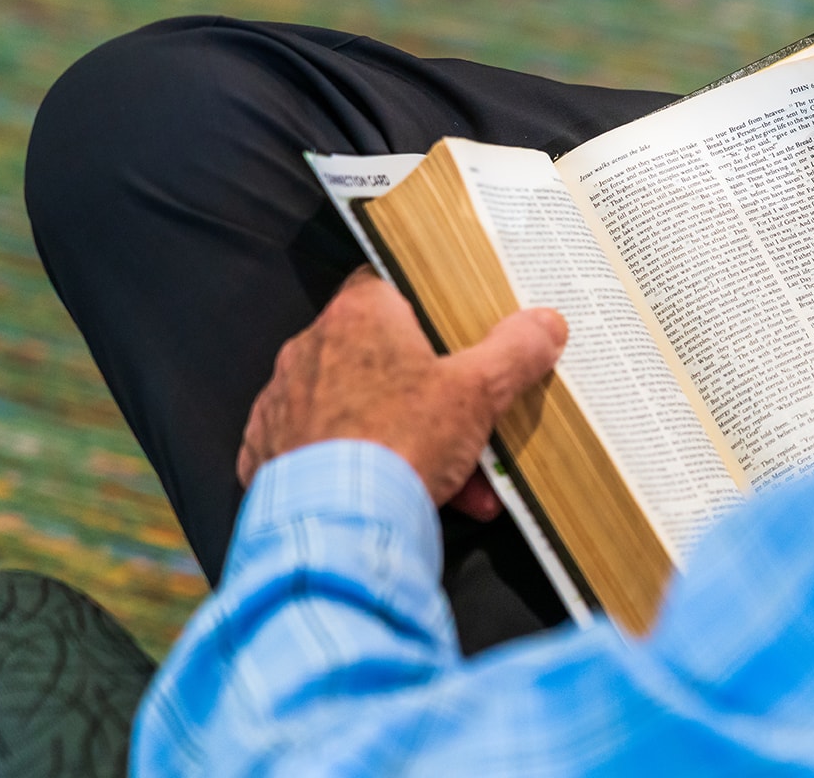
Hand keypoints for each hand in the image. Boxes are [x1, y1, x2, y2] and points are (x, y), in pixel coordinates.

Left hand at [237, 268, 569, 512]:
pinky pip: (325, 451)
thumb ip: (515, 352)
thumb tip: (545, 323)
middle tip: (469, 424)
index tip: (456, 333)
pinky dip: (361, 468)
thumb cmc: (401, 442)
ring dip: (404, 437)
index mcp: (358, 316)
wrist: (333, 527)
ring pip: (357, 409)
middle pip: (380, 355)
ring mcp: (284, 403)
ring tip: (454, 482)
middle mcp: (310, 349)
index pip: (387, 286)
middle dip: (430, 394)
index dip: (425, 308)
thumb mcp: (478, 393)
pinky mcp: (268, 454)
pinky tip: (400, 497)